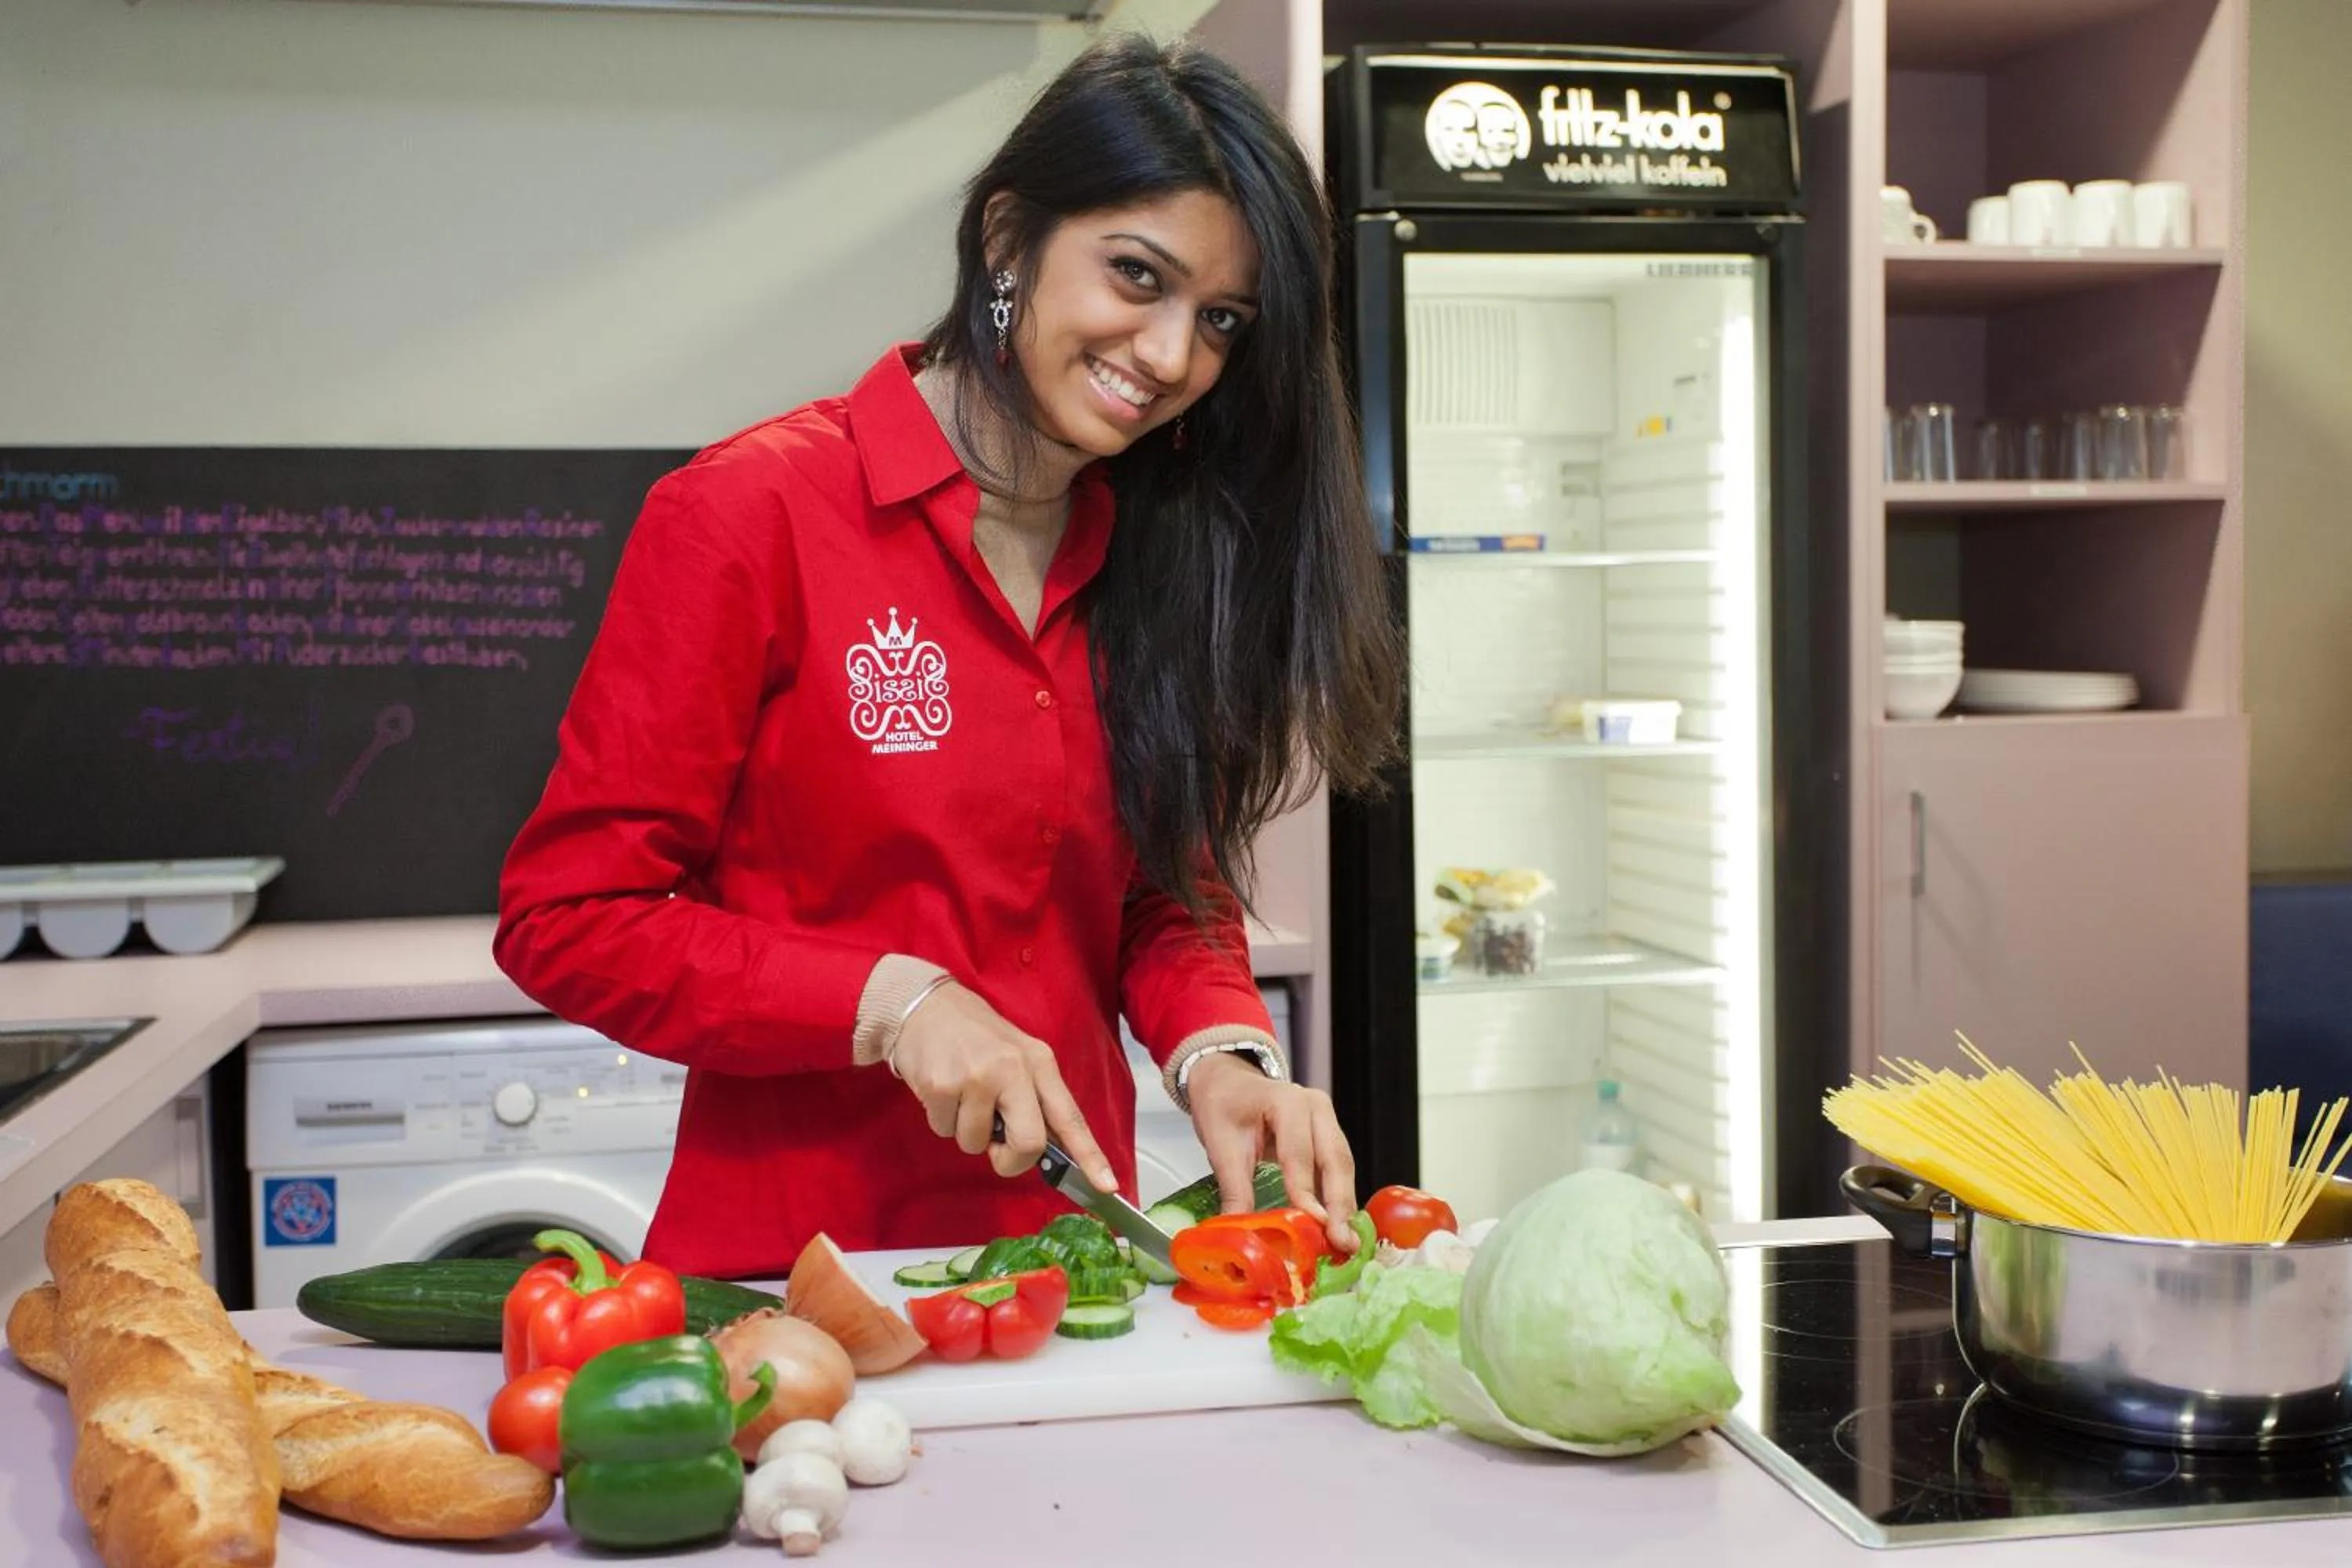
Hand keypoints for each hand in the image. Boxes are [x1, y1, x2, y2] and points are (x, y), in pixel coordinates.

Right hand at [889, 981, 1119, 1189]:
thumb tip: (1046, 1151)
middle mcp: (1013, 1068)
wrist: (924, 1007)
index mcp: (1040, 1063)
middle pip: (1029, 1144)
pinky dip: (941, 1119)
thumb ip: (1034, 1099)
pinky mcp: (941, 1085)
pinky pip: (944, 1130)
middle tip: (996, 1148)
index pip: (1070, 1117)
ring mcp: (977, 1077)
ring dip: (966, 1132)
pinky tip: (941, 1090)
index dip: (1090, 1156)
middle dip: (1010, 1160)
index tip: (1107, 1186)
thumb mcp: (1018, 1057)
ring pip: (977, 1144)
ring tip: (961, 1096)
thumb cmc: (976, 1039)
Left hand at [1185, 1052, 1359, 1252]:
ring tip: (1345, 1242)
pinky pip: (1337, 1169)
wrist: (1227, 1082)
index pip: (1300, 1153)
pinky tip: (1337, 1226)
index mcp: (1287, 1101)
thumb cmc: (1223, 1105)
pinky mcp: (1327, 1136)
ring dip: (1344, 1205)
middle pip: (1335, 1159)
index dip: (1306, 1192)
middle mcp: (1316, 1107)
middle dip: (1340, 1205)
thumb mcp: (1220, 1146)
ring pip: (1342, 1166)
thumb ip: (1234, 1190)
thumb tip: (1238, 1234)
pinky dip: (1338, 1197)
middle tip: (1342, 1243)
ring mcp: (1326, 1120)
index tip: (1314, 1226)